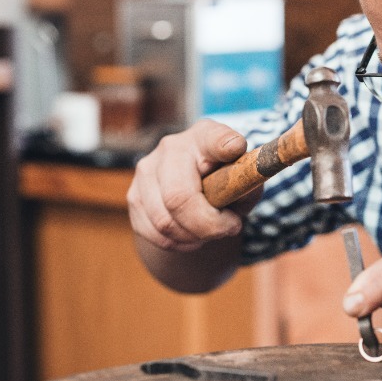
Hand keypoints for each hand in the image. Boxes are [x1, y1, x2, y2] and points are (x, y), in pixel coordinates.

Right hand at [127, 119, 254, 252]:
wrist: (196, 188)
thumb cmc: (226, 181)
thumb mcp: (244, 181)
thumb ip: (248, 184)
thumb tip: (241, 190)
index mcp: (206, 137)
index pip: (214, 138)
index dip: (224, 144)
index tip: (235, 148)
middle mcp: (171, 147)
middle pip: (178, 197)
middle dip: (208, 225)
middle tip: (229, 228)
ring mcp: (146, 171)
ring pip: (165, 222)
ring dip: (194, 237)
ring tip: (210, 230)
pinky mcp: (133, 196)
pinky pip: (154, 233)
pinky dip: (178, 243)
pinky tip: (192, 235)